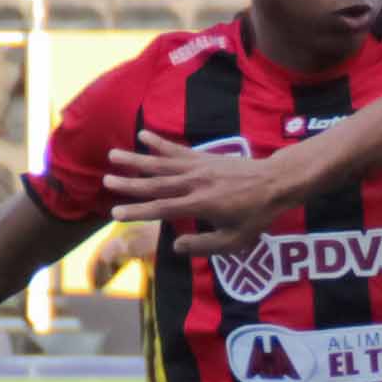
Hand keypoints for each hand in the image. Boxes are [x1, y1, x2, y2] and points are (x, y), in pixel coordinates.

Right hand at [102, 131, 284, 256]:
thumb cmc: (256, 216)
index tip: (116, 213)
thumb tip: (175, 247)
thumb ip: (204, 245)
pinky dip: (160, 143)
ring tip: (113, 155)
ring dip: (136, 159)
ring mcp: (199, 167)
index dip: (138, 211)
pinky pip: (177, 149)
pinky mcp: (204, 157)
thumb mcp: (235, 240)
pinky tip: (143, 134)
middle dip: (129, 182)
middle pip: (156, 183)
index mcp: (201, 204)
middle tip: (106, 180)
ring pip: (162, 163)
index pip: (162, 209)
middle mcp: (195, 183)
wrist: (275, 183)